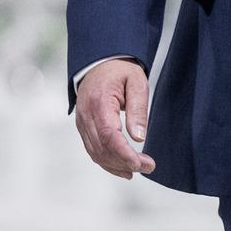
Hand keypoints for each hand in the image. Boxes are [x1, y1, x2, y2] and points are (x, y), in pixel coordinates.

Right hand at [74, 58, 155, 178]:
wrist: (100, 62)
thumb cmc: (120, 70)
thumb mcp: (136, 83)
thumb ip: (138, 109)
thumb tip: (139, 138)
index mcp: (99, 102)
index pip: (108, 136)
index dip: (124, 154)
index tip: (142, 164)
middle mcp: (86, 114)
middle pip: (102, 148)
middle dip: (126, 163)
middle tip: (149, 166)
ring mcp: (82, 122)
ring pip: (96, 153)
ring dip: (117, 166)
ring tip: (139, 168)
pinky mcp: (83, 127)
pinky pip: (92, 150)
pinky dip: (107, 162)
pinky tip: (123, 168)